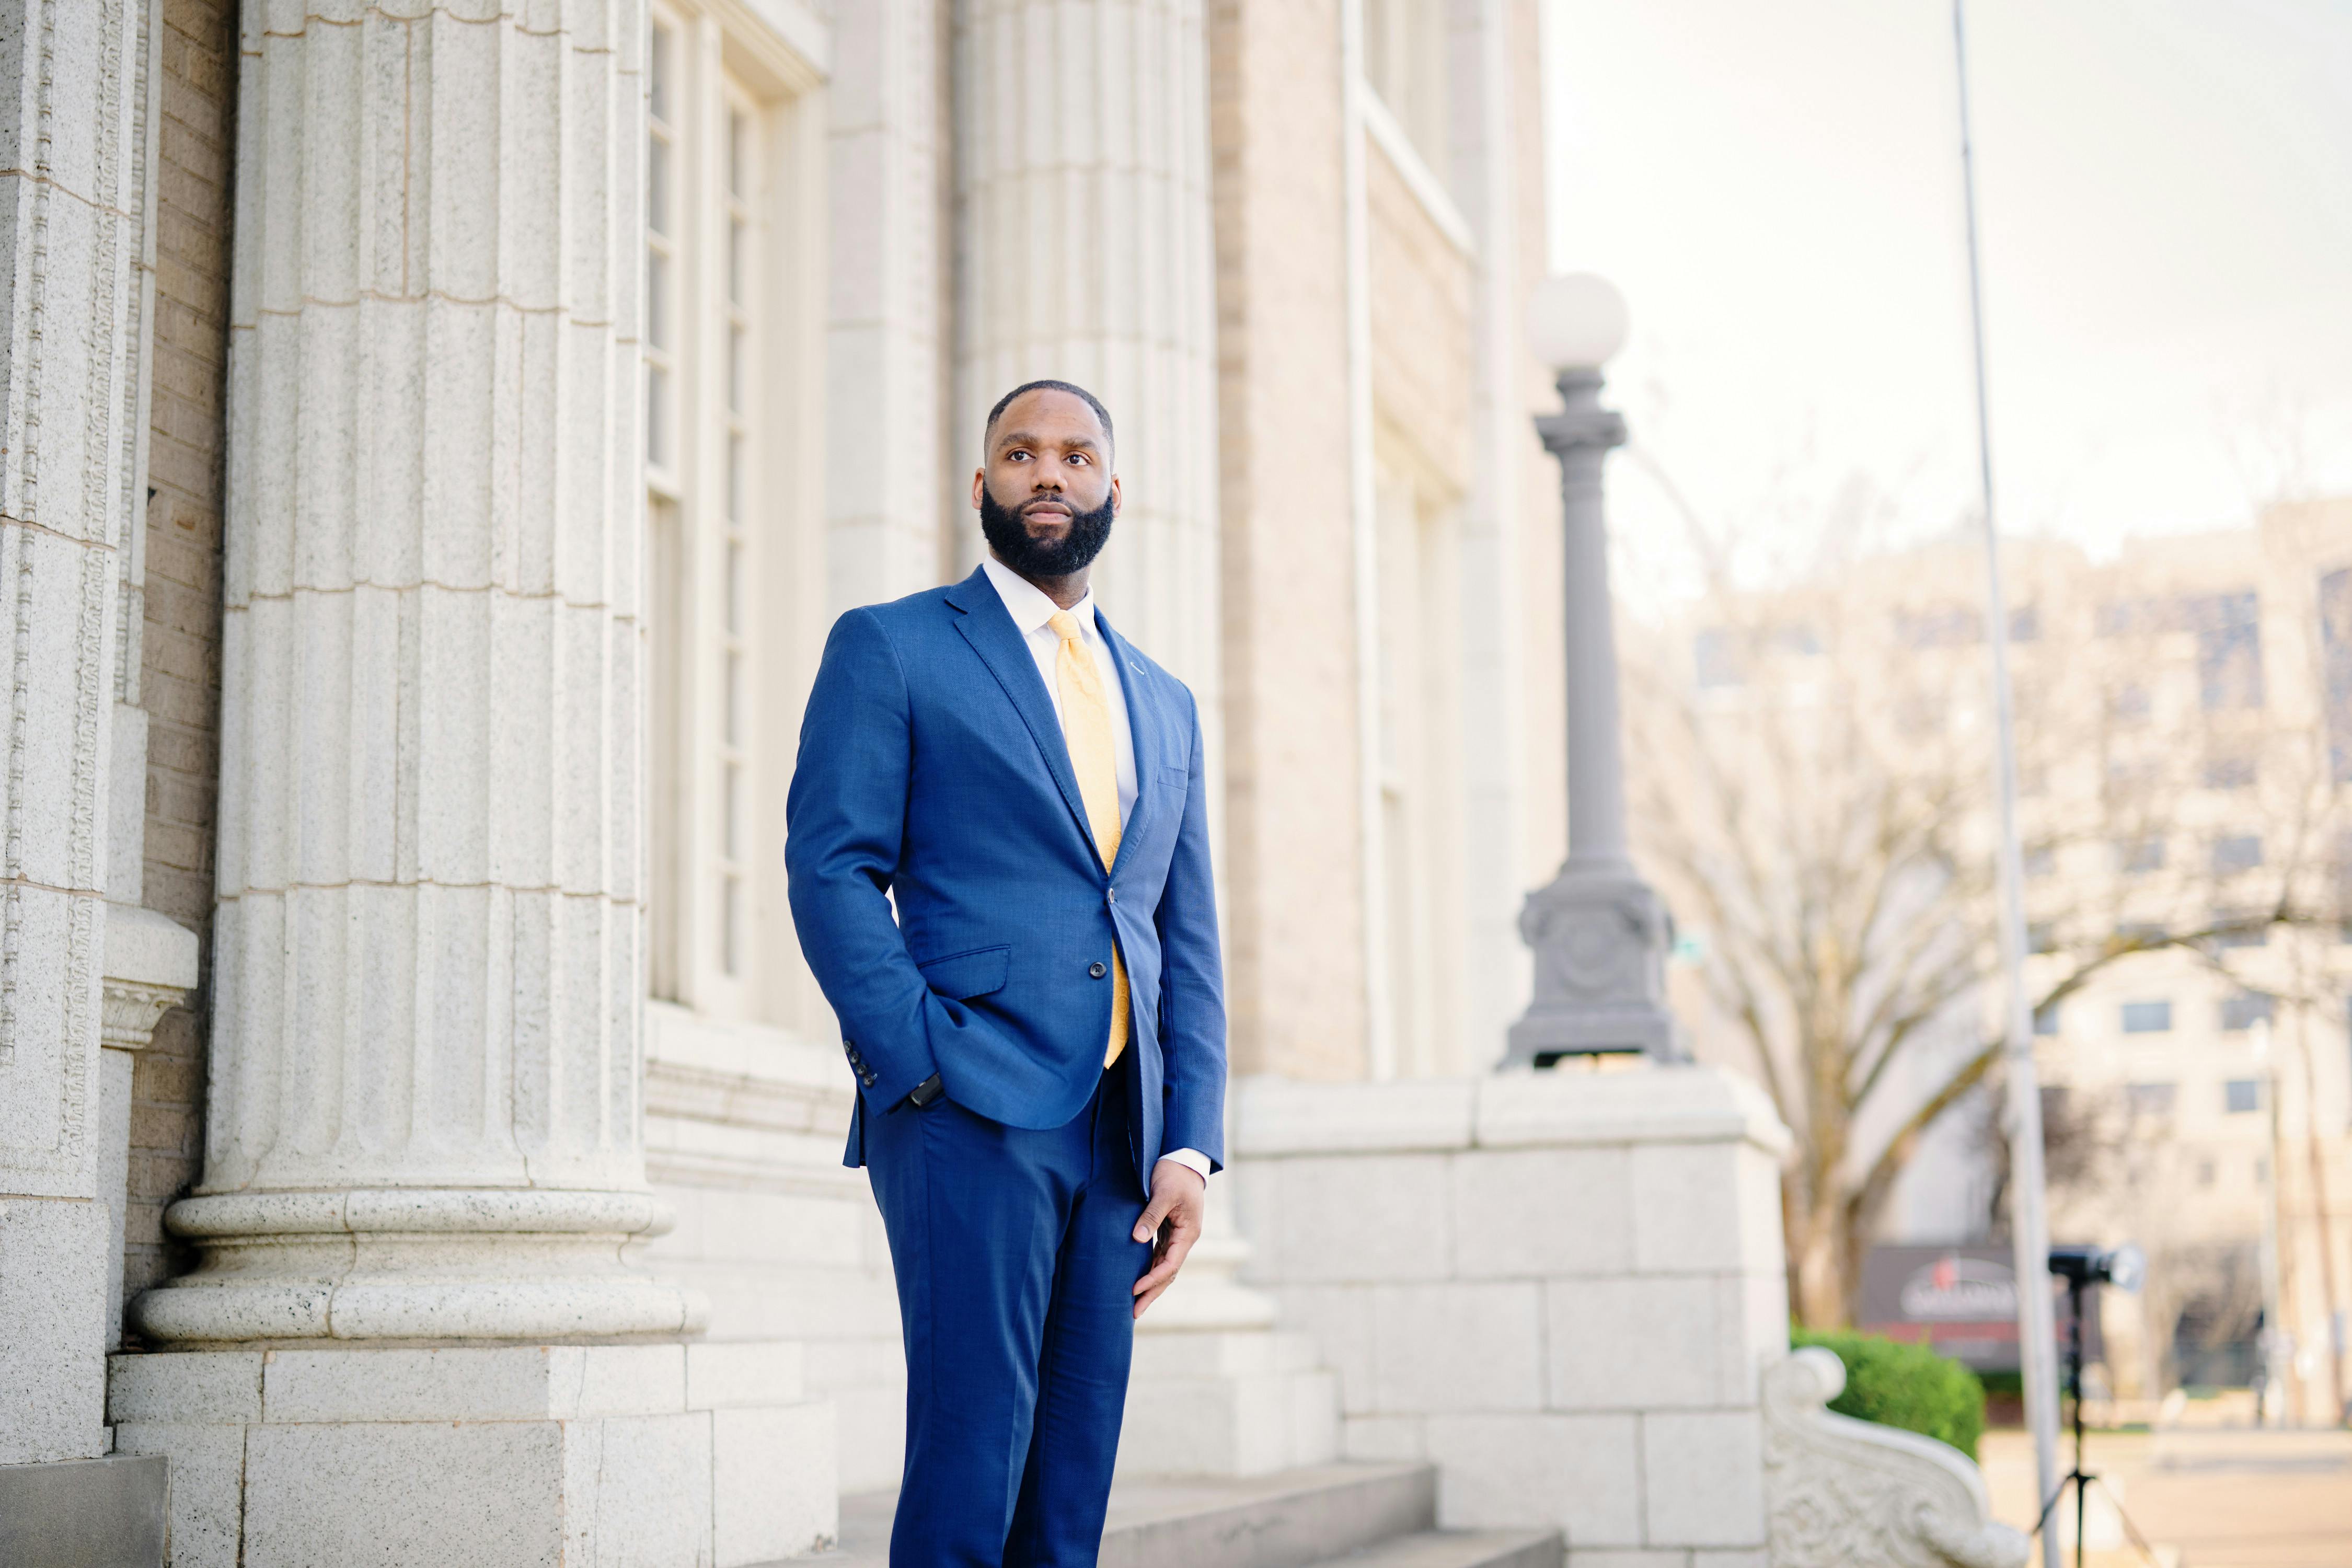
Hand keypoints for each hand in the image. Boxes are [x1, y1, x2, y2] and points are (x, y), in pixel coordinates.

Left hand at [1130, 1158, 1207, 1319]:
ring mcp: (1177, 1236)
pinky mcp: (1169, 1231)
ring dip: (1151, 1285)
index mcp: (1188, 1233)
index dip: (1152, 1279)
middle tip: (1134, 1313)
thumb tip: (1137, 1239)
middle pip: (1168, 1273)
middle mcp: (1184, 1239)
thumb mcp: (1163, 1193)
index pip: (1170, 1264)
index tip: (1133, 1289)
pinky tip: (1137, 1280)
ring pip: (1164, 1267)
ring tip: (1134, 1304)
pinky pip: (1159, 1256)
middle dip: (1152, 1293)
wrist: (1184, 1159)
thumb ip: (1151, 1216)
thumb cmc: (1174, 1173)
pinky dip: (1149, 1270)